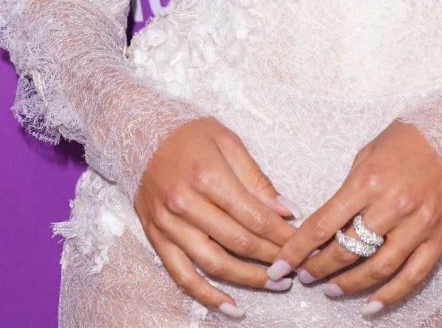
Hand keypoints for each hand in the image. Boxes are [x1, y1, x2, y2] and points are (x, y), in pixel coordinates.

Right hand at [134, 115, 300, 317]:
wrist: (140, 136)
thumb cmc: (190, 135)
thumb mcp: (228, 142)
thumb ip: (257, 179)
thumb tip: (286, 210)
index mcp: (208, 176)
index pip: (254, 216)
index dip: (281, 234)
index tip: (300, 243)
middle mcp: (186, 204)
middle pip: (238, 241)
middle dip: (271, 257)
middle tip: (294, 266)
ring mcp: (169, 225)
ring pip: (214, 264)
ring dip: (248, 280)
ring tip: (275, 284)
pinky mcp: (157, 238)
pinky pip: (183, 276)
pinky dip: (207, 295)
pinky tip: (232, 306)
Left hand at [263, 120, 441, 313]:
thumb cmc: (409, 138)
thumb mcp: (370, 152)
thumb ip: (350, 187)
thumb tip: (329, 222)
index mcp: (369, 180)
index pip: (324, 223)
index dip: (298, 248)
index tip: (280, 264)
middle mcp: (392, 205)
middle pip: (348, 249)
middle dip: (319, 267)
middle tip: (304, 277)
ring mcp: (419, 224)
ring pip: (378, 268)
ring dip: (350, 285)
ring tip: (332, 291)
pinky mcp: (440, 237)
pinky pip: (412, 276)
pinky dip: (390, 296)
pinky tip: (370, 306)